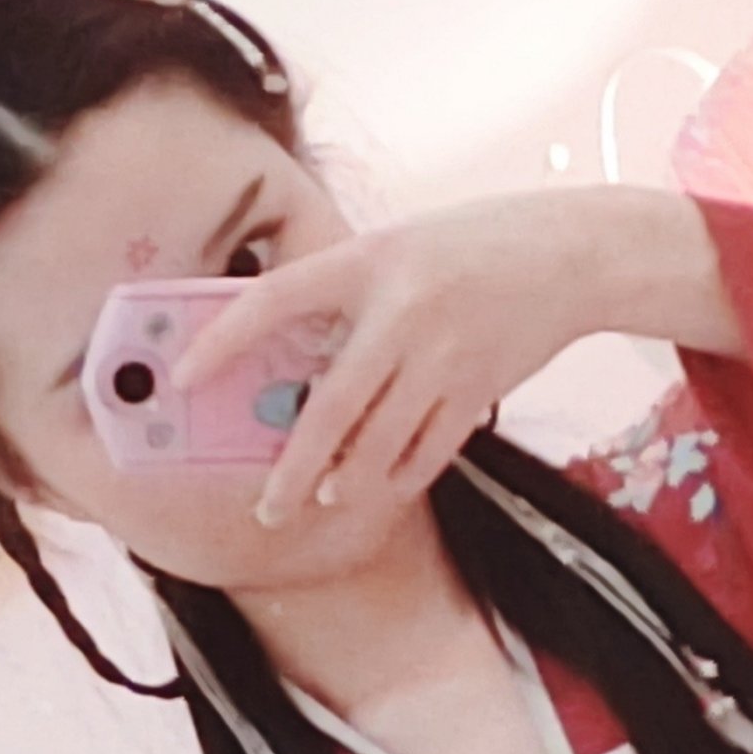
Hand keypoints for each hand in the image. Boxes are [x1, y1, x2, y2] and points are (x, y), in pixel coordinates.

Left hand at [170, 186, 732, 531]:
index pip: (276, 301)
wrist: (570, 256)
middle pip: (331, 408)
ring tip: (317, 500)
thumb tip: (291, 356)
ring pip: (380, 445)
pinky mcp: (478, 392)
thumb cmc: (471, 246)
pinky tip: (374, 489)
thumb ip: (347, 292)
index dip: (223, 341)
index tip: (182, 377)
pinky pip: (427, 453)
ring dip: (343, 483)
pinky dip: (396, 478)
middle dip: (292, 467)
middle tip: (265, 507)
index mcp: (367, 261)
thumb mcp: (396, 246)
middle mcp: (401, 313)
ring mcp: (443, 359)